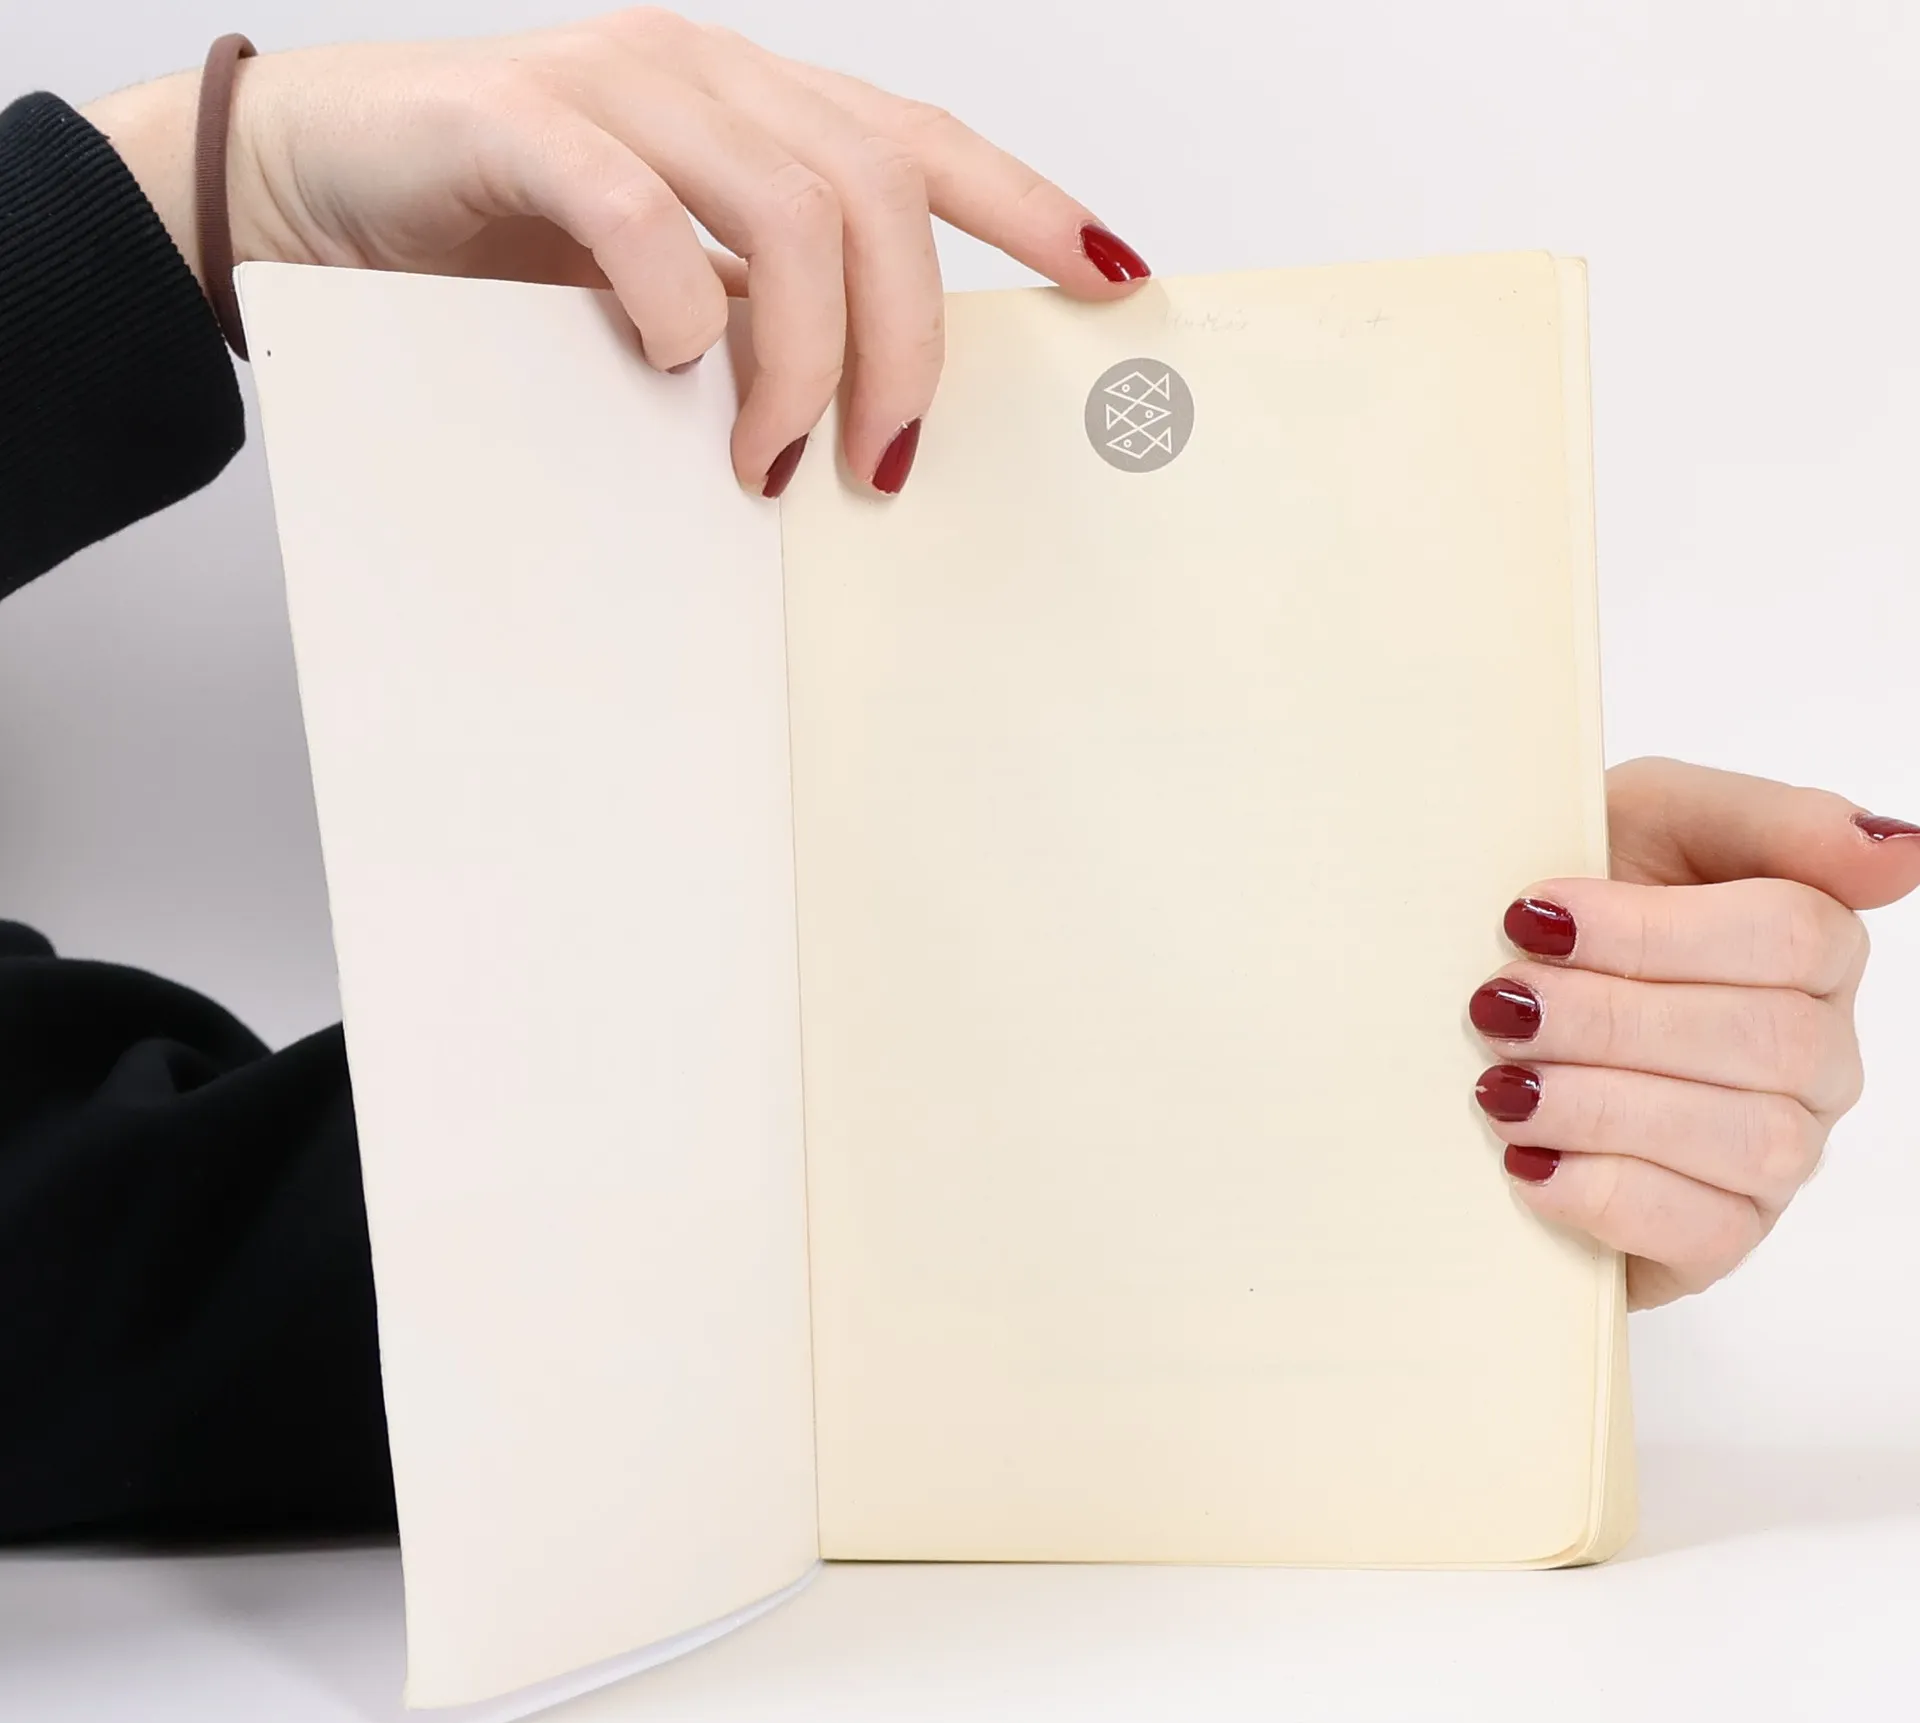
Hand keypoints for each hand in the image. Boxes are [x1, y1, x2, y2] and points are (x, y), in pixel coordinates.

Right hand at [83, 8, 1149, 496]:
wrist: (305, 180)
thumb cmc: (494, 246)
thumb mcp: (657, 286)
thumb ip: (754, 317)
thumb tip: (859, 426)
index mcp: (752, 108)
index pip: (922, 144)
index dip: (1030, 208)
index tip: (1116, 281)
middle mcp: (703, 75)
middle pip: (877, 191)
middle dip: (909, 344)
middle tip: (886, 465)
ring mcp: (615, 85)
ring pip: (786, 202)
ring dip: (807, 355)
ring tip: (774, 459)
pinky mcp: (517, 119)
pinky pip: (637, 206)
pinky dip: (680, 299)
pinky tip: (674, 365)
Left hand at [1469, 759, 1919, 1308]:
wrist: (1471, 1021)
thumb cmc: (1571, 914)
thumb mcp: (1645, 821)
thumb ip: (1766, 819)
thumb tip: (1898, 857)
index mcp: (1813, 945)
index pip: (1793, 934)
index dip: (1650, 930)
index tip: (1531, 917)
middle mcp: (1816, 1056)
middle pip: (1765, 1040)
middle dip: (1611, 1020)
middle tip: (1499, 1006)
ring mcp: (1777, 1154)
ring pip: (1746, 1140)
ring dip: (1601, 1107)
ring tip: (1501, 1086)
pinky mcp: (1719, 1238)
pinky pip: (1705, 1232)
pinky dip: (1605, 1194)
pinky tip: (1529, 1161)